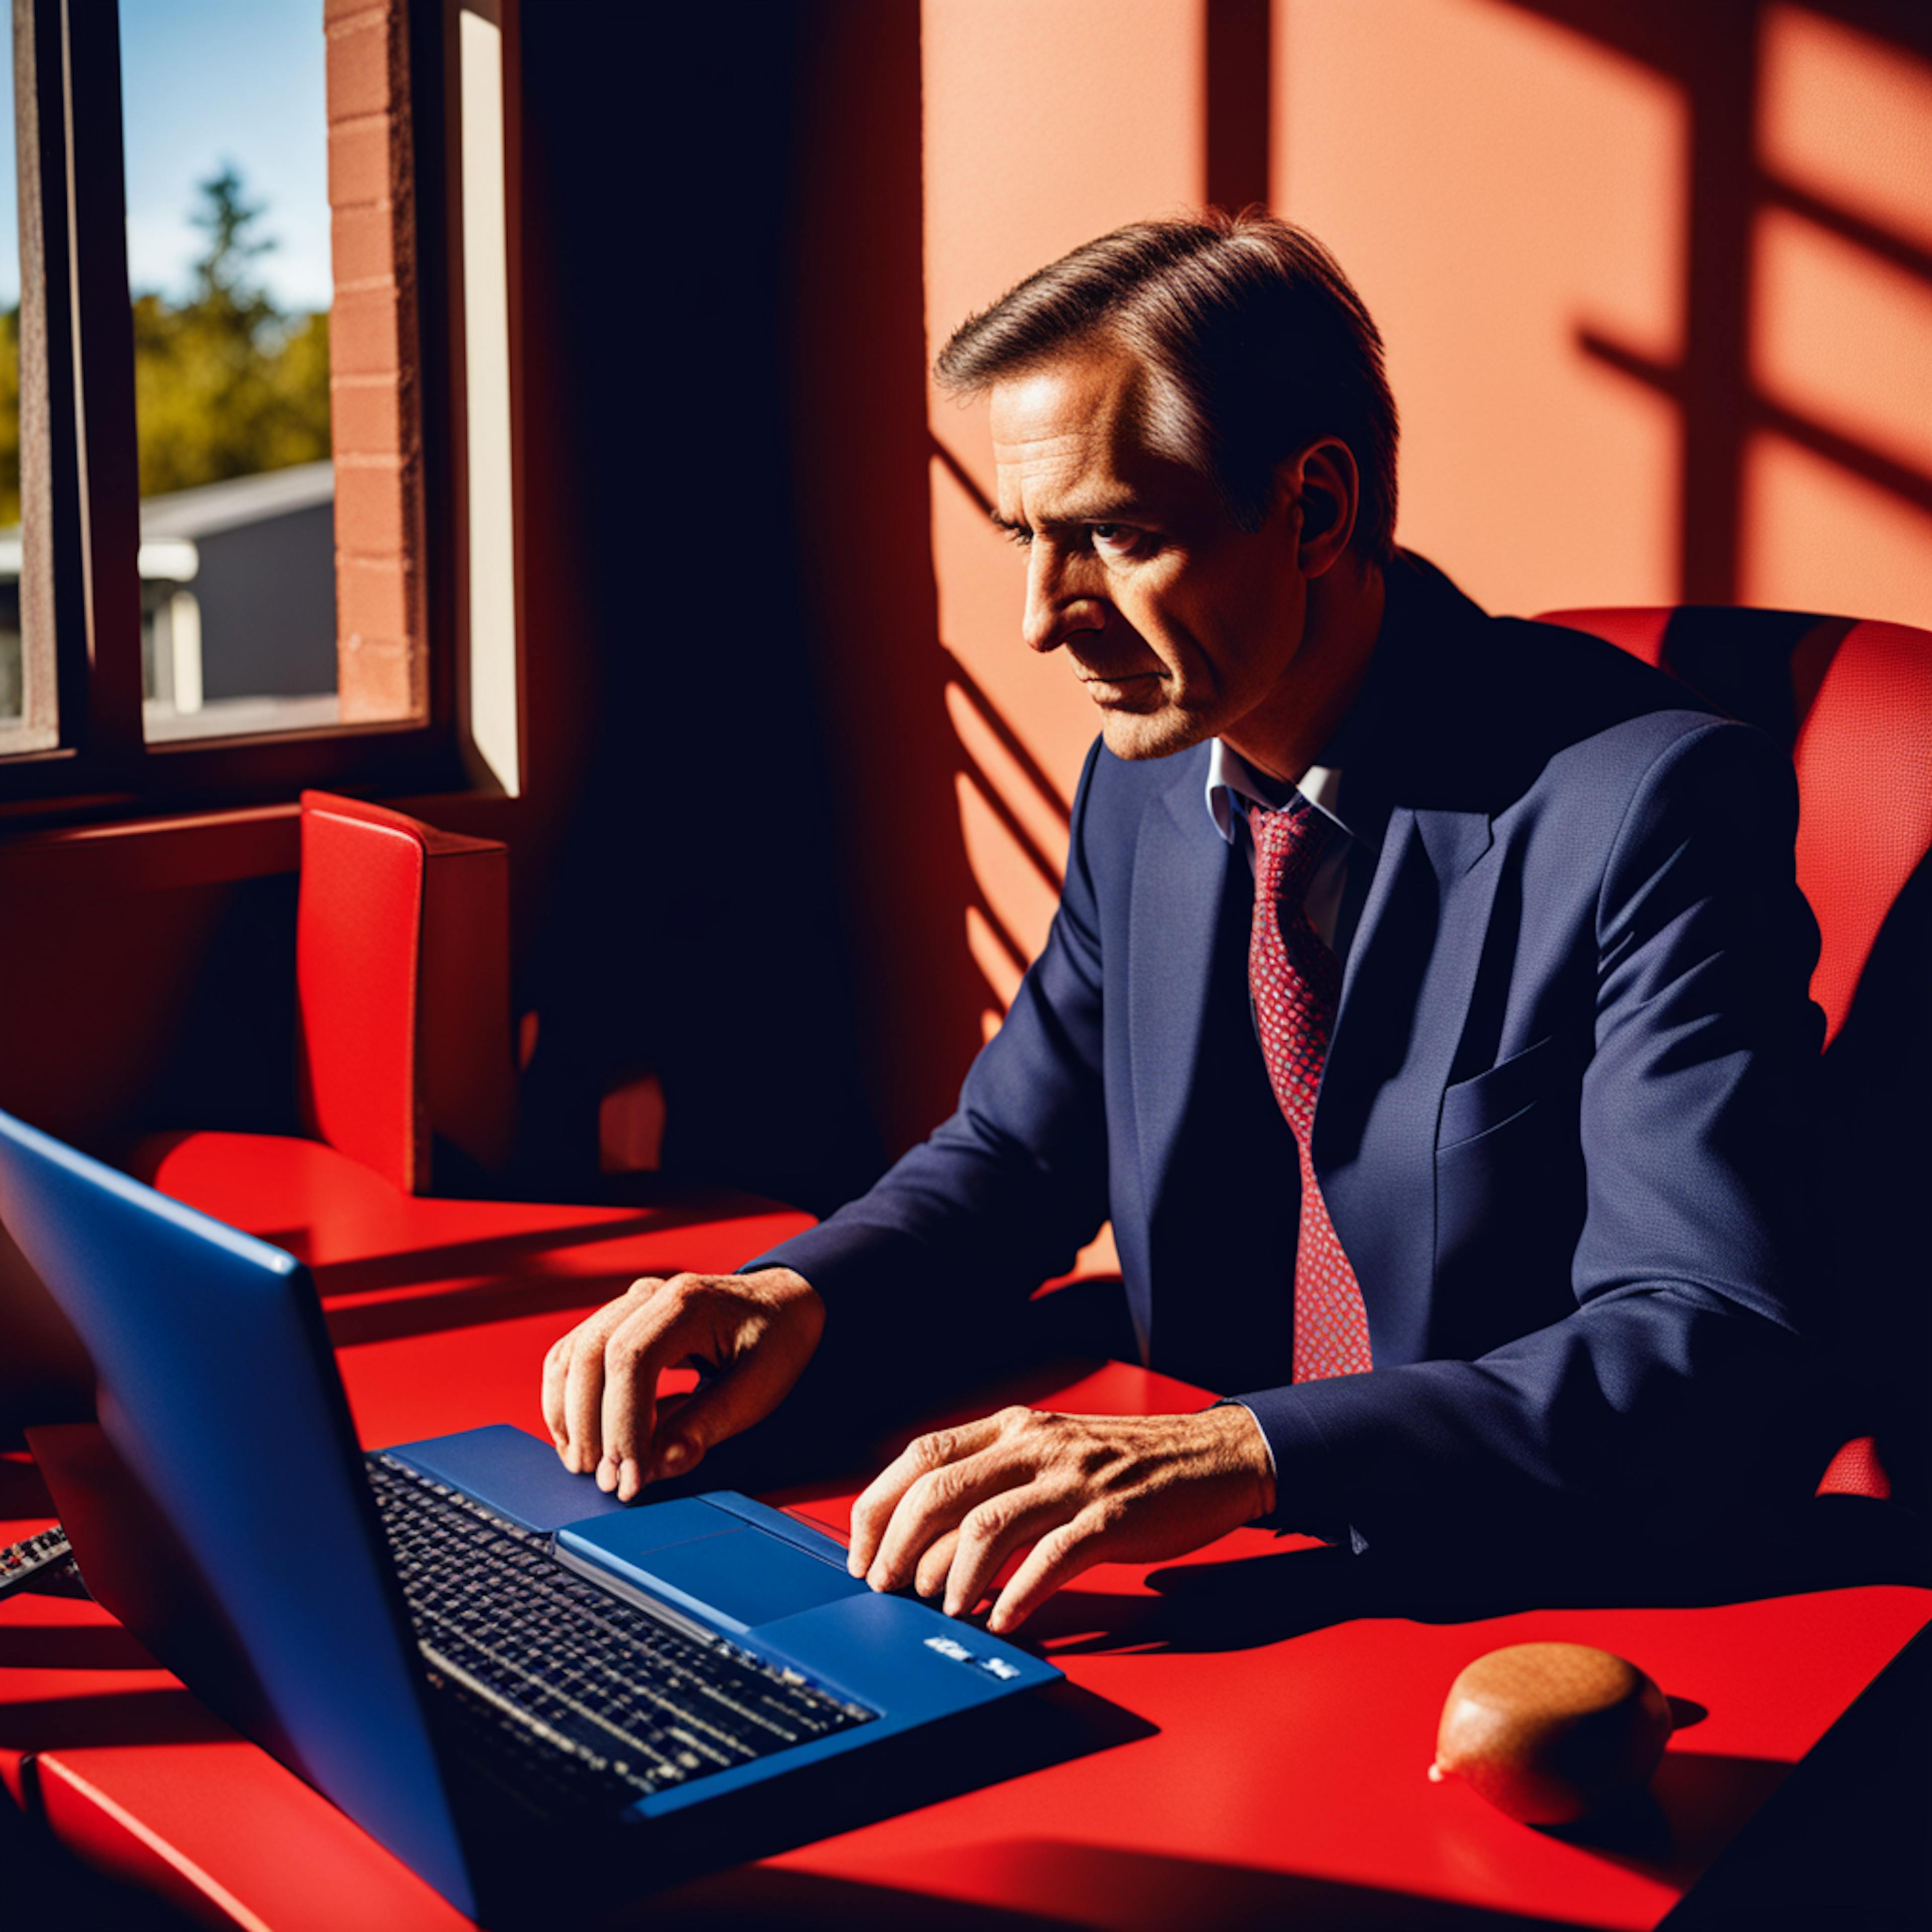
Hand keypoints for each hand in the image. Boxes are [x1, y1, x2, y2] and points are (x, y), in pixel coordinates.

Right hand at [540, 1268, 823, 1499]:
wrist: (783, 1304)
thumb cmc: (777, 1341)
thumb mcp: (759, 1387)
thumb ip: (707, 1425)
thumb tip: (658, 1466)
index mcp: (688, 1303)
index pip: (631, 1361)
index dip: (622, 1426)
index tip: (628, 1478)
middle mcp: (651, 1294)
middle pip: (591, 1354)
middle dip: (589, 1425)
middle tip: (604, 1481)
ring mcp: (631, 1304)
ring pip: (572, 1354)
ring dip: (568, 1415)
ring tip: (585, 1467)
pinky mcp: (619, 1321)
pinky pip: (574, 1355)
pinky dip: (566, 1399)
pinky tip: (578, 1440)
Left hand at [846, 1403, 1276, 1633]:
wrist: (1212, 1456)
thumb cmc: (1123, 1466)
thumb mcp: (1050, 1452)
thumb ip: (995, 1477)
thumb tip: (926, 1537)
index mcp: (1014, 1427)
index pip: (921, 1454)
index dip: (878, 1505)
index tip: (860, 1553)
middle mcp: (1036, 1444)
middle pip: (940, 1490)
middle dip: (899, 1547)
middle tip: (887, 1591)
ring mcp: (1075, 1478)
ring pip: (988, 1524)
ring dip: (953, 1576)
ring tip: (944, 1609)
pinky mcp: (1114, 1515)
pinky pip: (1053, 1557)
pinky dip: (1020, 1594)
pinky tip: (1006, 1620)